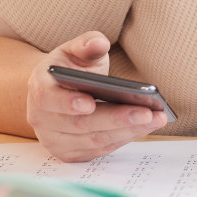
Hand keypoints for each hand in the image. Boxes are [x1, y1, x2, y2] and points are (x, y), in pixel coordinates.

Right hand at [25, 32, 167, 162]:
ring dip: (127, 131)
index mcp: (40, 89)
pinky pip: (100, 149)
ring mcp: (56, 140)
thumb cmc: (69, 68)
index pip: (48, 100)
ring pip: (93, 140)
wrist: (57, 90)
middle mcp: (43, 120)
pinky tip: (146, 127)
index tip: (90, 103)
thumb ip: (87, 44)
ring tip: (156, 118)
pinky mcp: (71, 153)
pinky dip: (124, 138)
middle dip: (116, 119)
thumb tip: (99, 43)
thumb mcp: (75, 50)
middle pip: (80, 125)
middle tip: (147, 112)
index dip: (68, 103)